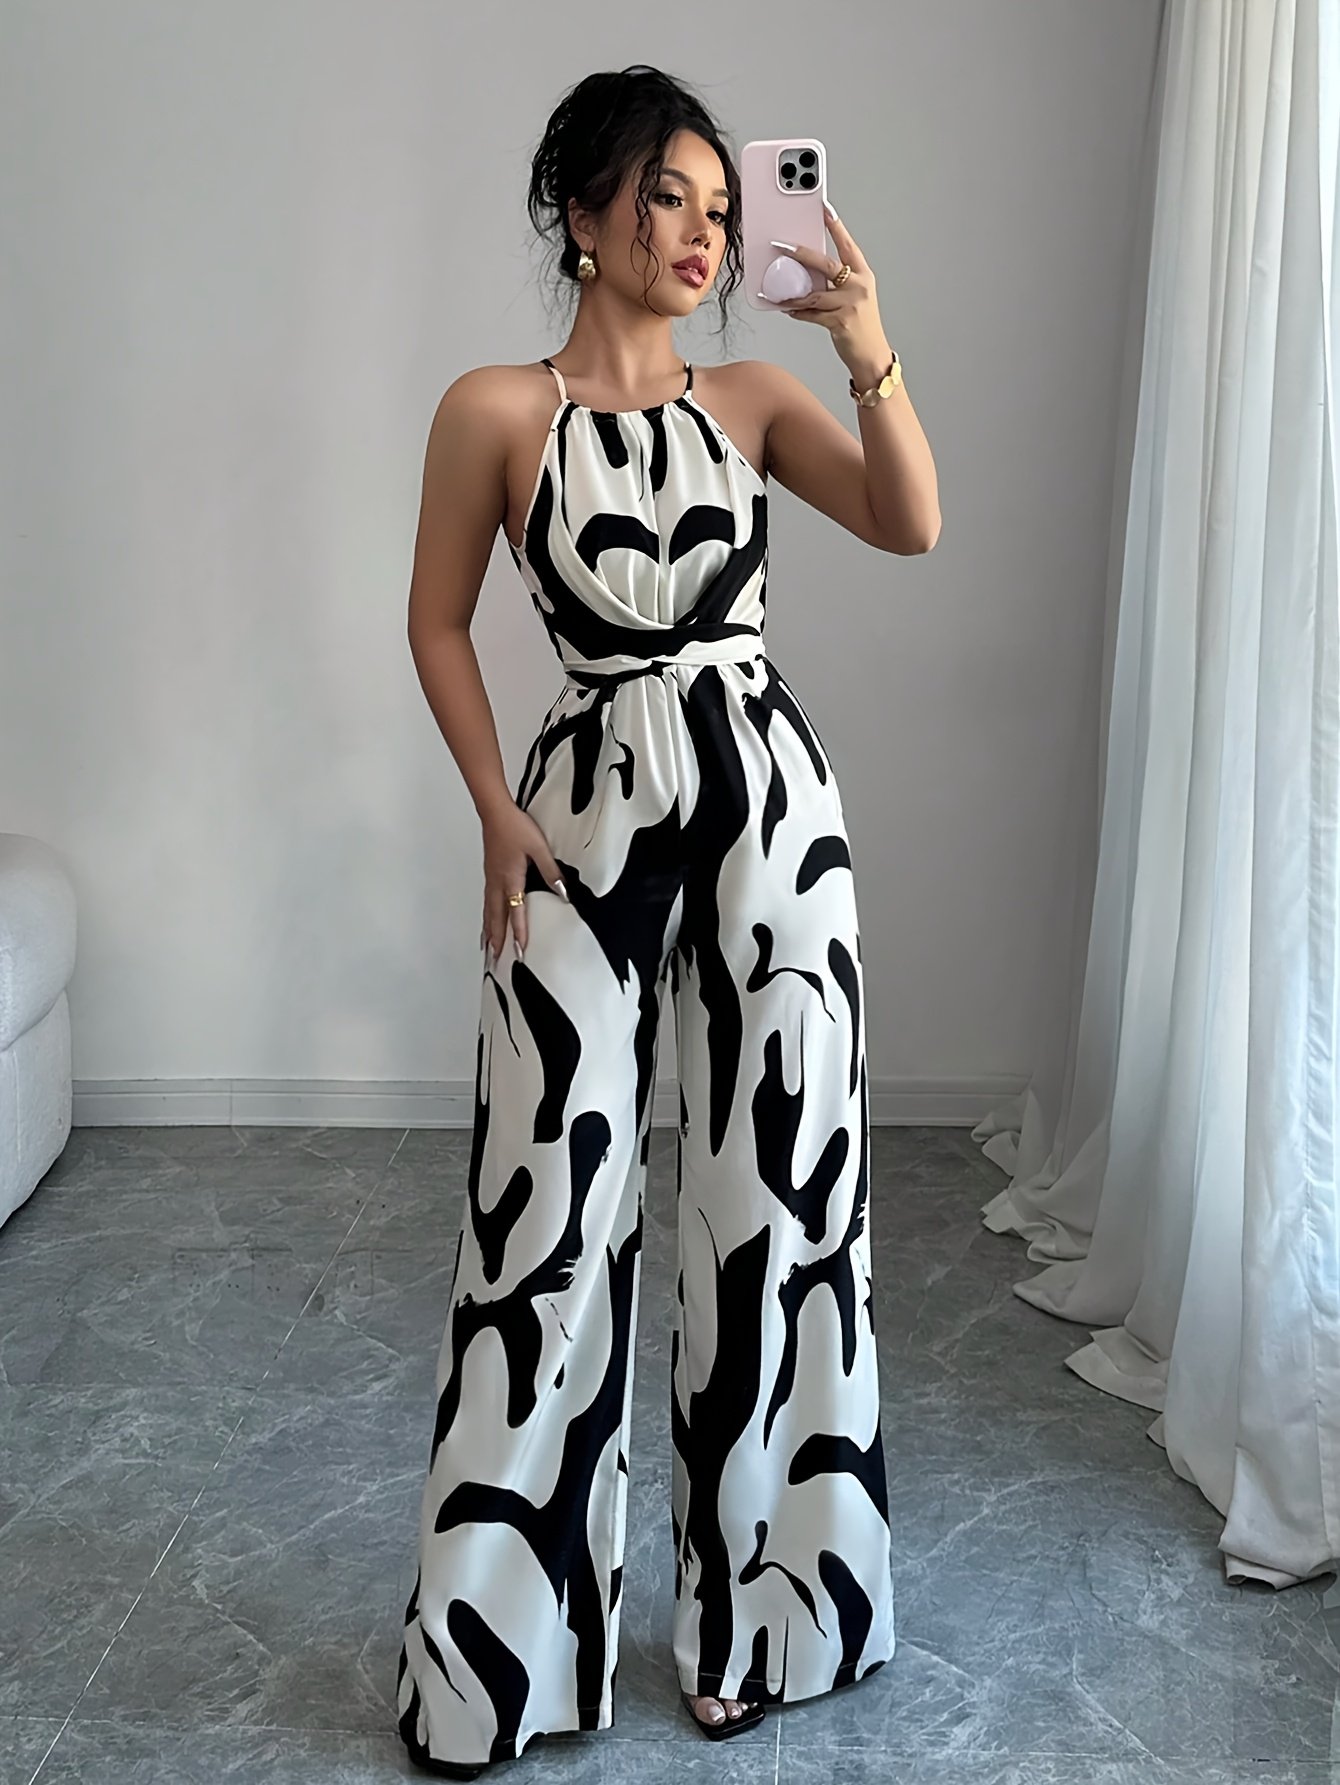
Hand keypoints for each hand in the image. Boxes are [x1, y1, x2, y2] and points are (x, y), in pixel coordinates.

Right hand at [479, 799, 567, 963]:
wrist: (495, 812)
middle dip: (496, 940)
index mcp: (511, 880)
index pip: (515, 913)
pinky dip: (486, 916)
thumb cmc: (515, 827)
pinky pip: (486, 901)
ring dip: (489, 930)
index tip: (519, 951)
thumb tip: (563, 893)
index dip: (518, 933)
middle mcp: (497, 883)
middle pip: (495, 918)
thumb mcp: (539, 848)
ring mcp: (491, 879)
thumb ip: (551, 872)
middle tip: (495, 959)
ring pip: (488, 911)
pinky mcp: (489, 873)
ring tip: (488, 947)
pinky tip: (487, 918)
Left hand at [770, 200, 889, 373]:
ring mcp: (850, 304)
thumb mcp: (855, 297)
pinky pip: (812, 314)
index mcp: (863, 275)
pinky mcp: (840, 322)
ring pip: (814, 293)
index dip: (835, 226)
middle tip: (783, 246)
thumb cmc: (862, 325)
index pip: (847, 245)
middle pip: (826, 264)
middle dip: (802, 254)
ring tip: (778, 294)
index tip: (824, 208)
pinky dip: (798, 312)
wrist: (872, 355)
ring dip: (793, 295)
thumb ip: (837, 283)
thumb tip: (809, 272)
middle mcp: (859, 286)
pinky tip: (789, 310)